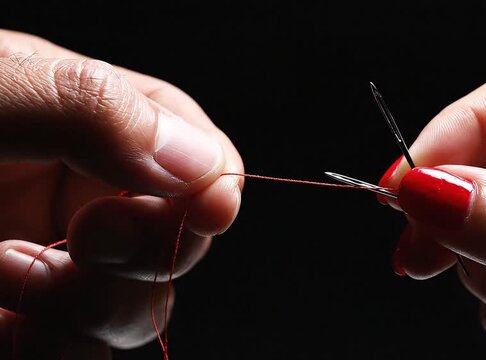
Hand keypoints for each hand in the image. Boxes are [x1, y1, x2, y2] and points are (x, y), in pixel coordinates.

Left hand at [0, 29, 242, 358]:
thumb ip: (93, 109)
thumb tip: (199, 163)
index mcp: (95, 127)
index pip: (197, 159)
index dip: (212, 188)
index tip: (206, 210)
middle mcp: (88, 197)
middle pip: (182, 243)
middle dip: (149, 254)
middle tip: (84, 243)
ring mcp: (60, 265)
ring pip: (139, 312)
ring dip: (91, 312)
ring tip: (8, 281)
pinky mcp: (28, 322)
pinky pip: (83, 354)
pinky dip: (59, 353)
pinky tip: (9, 328)